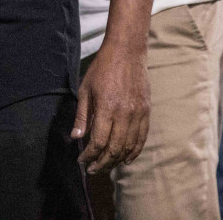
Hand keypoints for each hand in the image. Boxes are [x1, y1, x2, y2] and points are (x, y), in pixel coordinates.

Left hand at [72, 41, 150, 173]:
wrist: (126, 52)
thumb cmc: (101, 69)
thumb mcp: (85, 90)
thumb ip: (82, 116)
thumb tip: (75, 137)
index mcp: (107, 108)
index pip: (98, 141)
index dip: (89, 155)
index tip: (81, 161)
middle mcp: (124, 114)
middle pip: (114, 149)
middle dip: (102, 163)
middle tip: (92, 170)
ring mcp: (138, 113)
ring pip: (129, 146)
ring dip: (117, 160)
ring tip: (106, 166)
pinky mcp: (146, 112)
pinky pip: (142, 138)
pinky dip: (134, 151)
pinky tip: (126, 159)